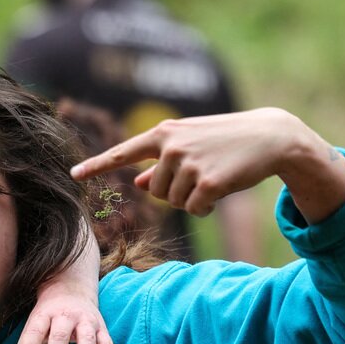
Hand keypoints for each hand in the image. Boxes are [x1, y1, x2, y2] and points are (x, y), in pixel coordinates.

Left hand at [11, 228, 114, 343]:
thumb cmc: (46, 321)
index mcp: (42, 317)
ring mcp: (84, 320)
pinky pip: (107, 342)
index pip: (33, 332)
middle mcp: (63, 316)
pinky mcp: (100, 327)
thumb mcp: (32, 336)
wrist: (69, 288)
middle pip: (59, 336)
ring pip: (86, 337)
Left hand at [71, 108, 344, 224]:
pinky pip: (195, 210)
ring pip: (174, 202)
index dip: (97, 166)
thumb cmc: (226, 141)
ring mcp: (189, 164)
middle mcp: (171, 147)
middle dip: (176, 191)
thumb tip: (138, 183)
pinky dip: (206, 207)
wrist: (270, 136)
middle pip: (155, 191)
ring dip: (192, 198)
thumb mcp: (191, 146)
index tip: (74, 175)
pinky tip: (222, 189)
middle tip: (202, 173)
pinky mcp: (208, 183)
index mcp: (163, 134)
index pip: (123, 153)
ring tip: (214, 177)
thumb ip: (162, 163)